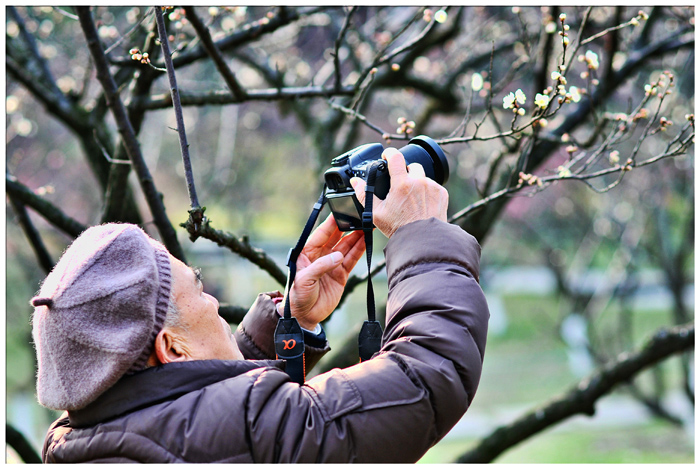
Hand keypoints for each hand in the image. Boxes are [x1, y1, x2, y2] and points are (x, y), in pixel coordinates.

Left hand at [283, 214, 365, 329]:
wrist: (304, 316)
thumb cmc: (297, 296)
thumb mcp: (304, 279)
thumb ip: (321, 266)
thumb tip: (338, 256)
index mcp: (307, 252)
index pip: (321, 234)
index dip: (331, 223)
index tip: (341, 212)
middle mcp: (320, 255)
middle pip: (336, 237)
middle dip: (347, 227)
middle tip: (359, 217)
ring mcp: (331, 264)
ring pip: (346, 247)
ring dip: (356, 237)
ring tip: (367, 227)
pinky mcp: (340, 274)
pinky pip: (351, 259)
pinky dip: (359, 250)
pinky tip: (366, 241)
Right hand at [350, 147, 448, 237]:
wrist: (422, 240)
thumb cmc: (399, 228)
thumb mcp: (376, 213)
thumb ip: (364, 194)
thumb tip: (356, 182)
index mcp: (401, 184)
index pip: (395, 157)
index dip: (389, 153)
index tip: (387, 155)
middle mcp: (419, 182)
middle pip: (411, 166)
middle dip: (405, 172)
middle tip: (400, 185)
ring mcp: (432, 187)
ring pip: (423, 176)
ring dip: (417, 182)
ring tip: (412, 199)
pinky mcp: (442, 193)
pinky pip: (434, 186)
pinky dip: (428, 192)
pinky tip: (423, 204)